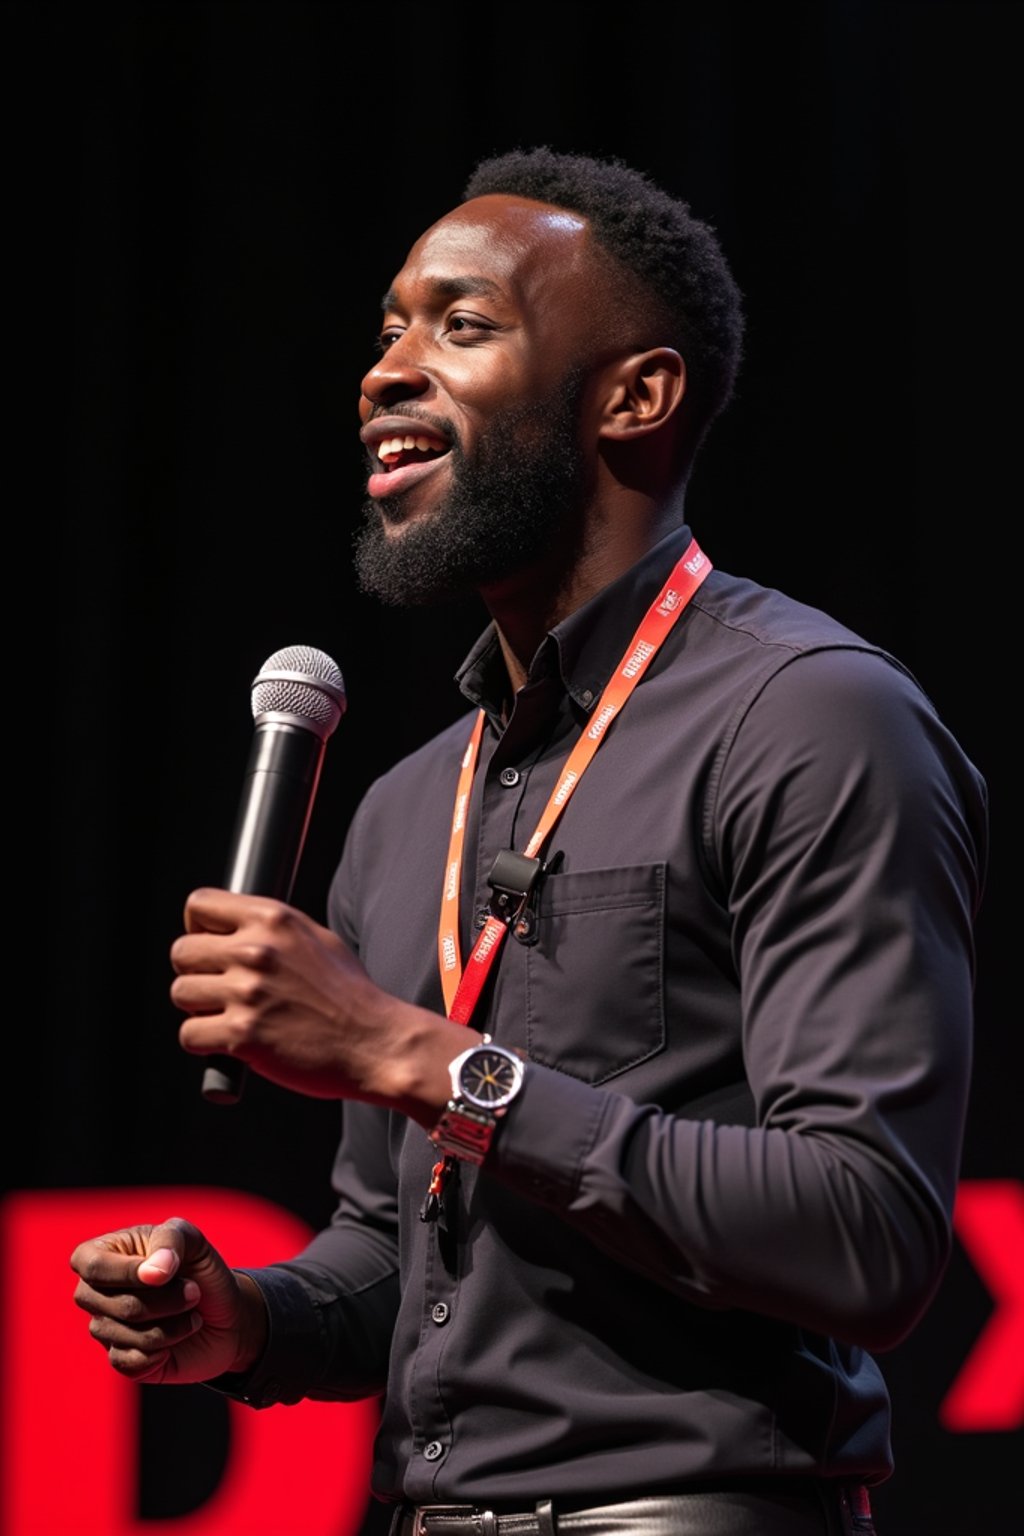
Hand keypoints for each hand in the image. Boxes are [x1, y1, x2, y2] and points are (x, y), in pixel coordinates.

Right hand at [69, 1216, 265, 1384]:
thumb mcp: (193, 1240)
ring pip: (127, 1336)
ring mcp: (105, 1327)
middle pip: (117, 1304)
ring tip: (191, 1313)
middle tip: (195, 1292)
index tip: (169, 1273)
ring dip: (173, 1326)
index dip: (130, 1272)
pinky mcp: (120, 1359)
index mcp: (102, 1252)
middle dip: (167, 1300)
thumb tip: (151, 1273)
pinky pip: (132, 1362)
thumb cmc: (201, 1269)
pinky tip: (177, 1337)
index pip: (92, 1265)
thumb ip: (171, 1240)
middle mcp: (94, 1291)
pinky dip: (165, 1349)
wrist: (225, 1312)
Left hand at [169, 887, 468, 1118]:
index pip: (199, 905)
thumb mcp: (317, 939)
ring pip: (181, 993)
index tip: (210, 947)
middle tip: (220, 989)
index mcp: (273, 919)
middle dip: (195, 972)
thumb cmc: (351, 996)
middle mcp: (256, 950)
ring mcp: (247, 993)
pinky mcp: (242, 1035)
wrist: (374, 1043)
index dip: (198, 928)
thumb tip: (232, 929)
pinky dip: (204, 1042)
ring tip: (231, 1016)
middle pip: (181, 952)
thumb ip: (272, 930)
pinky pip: (190, 1034)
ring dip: (200, 1008)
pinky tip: (230, 1042)